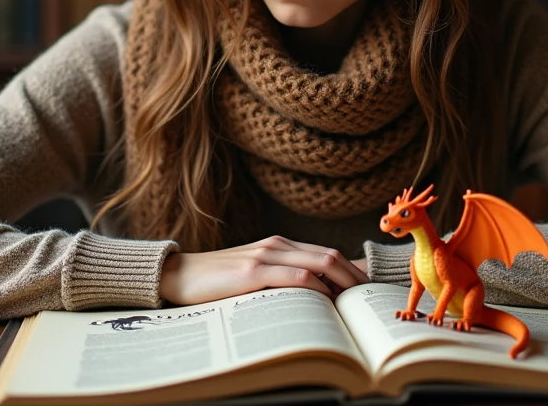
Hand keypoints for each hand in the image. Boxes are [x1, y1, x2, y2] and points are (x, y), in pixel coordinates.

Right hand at [159, 235, 370, 305]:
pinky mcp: (252, 272)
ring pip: (318, 262)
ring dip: (342, 283)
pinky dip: (316, 288)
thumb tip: (316, 301)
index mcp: (279, 245)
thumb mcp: (254, 277)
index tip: (366, 291)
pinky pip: (295, 276)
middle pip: (330, 255)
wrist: (179, 275)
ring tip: (355, 304)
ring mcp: (265, 256)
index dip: (351, 270)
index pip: (326, 253)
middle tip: (368, 299)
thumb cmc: (217, 282)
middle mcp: (276, 245)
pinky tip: (325, 301)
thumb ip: (281, 280)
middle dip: (355, 277)